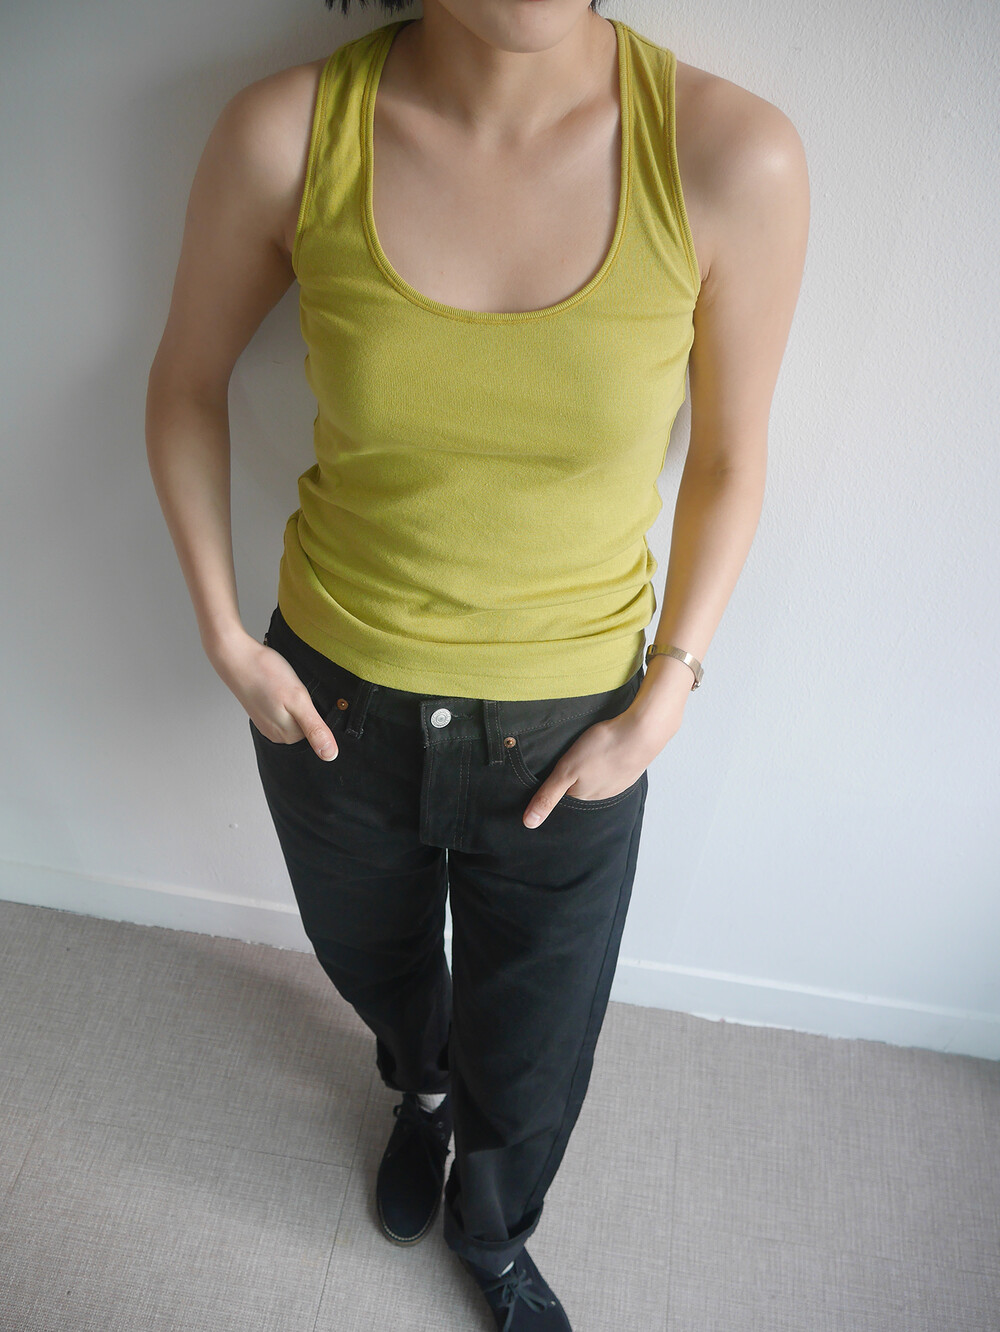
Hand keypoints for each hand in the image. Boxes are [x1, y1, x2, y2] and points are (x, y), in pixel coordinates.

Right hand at [209, 629, 338, 759]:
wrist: (237, 657)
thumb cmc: (265, 674)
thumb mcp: (299, 700)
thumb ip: (315, 729)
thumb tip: (329, 755)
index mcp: (288, 736)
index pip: (319, 733)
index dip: (320, 714)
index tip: (310, 700)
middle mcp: (277, 734)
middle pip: (307, 726)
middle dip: (309, 709)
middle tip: (297, 691)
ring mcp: (268, 723)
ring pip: (295, 717)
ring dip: (298, 703)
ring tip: (286, 688)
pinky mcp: (263, 712)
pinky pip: (284, 711)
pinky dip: (287, 699)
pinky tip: (280, 688)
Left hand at [522, 705, 676, 827]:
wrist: (641, 732)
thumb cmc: (602, 748)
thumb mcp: (566, 771)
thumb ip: (547, 796)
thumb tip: (529, 823)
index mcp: (584, 796)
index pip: (563, 794)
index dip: (557, 779)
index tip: (556, 765)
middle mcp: (602, 794)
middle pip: (580, 786)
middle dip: (575, 774)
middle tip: (574, 755)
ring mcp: (619, 783)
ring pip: (598, 778)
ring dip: (593, 768)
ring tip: (590, 752)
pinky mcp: (630, 770)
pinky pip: (613, 770)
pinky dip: (608, 761)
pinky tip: (607, 750)